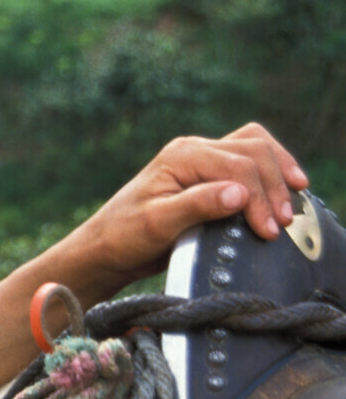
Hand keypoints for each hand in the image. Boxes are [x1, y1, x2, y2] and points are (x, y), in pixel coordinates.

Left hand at [65, 122, 308, 298]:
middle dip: (275, 185)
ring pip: (256, 149)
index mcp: (182, 155)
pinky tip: (282, 193)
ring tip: (292, 204)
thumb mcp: (157, 224)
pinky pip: (249, 162)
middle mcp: (194, 151)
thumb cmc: (124, 236)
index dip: (260, 197)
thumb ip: (197, 206)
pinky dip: (270, 174)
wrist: (106, 248)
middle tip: (283, 223)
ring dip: (279, 173)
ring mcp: (202, 161)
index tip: (269, 230)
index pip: (237, 166)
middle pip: (254, 151)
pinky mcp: (209, 176)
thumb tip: (239, 193)